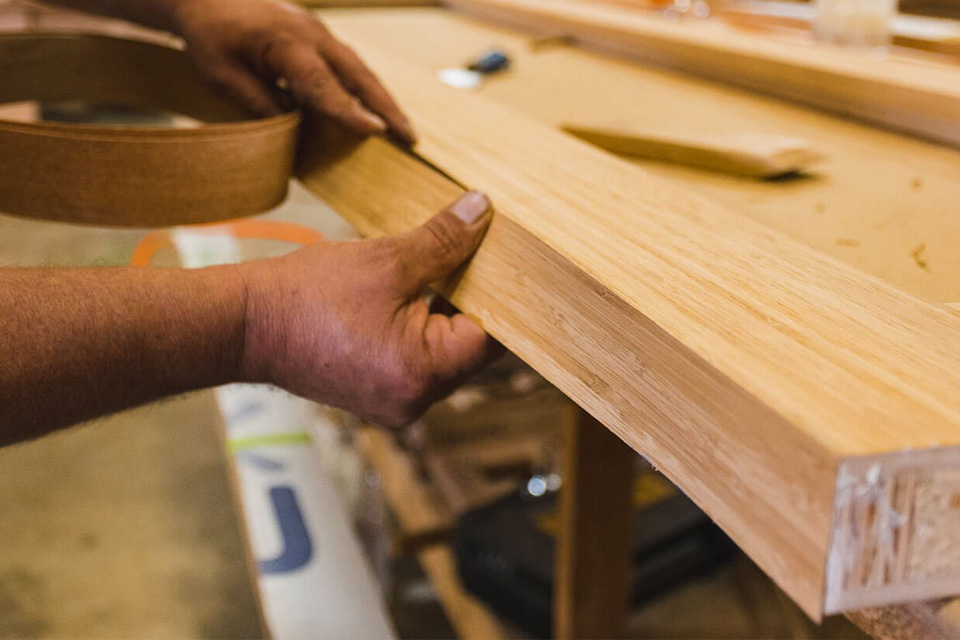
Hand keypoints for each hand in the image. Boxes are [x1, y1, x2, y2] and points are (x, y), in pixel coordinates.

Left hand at [175, 0, 414, 142]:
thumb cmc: (211, 37)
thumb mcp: (223, 77)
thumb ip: (260, 103)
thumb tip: (295, 130)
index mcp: (285, 42)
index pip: (322, 83)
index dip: (348, 110)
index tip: (375, 131)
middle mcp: (311, 34)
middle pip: (358, 74)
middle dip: (386, 107)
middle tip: (409, 139)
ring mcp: (319, 33)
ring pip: (360, 69)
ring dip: (383, 100)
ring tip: (403, 131)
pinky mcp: (319, 37)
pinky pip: (350, 65)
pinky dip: (367, 89)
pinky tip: (377, 110)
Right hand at [239, 192, 500, 426]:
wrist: (242, 326)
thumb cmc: (307, 297)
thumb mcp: (387, 260)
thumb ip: (443, 240)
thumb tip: (482, 211)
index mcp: (423, 375)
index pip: (492, 337)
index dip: (503, 294)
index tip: (508, 259)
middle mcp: (415, 401)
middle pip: (469, 347)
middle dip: (471, 297)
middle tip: (476, 253)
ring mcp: (395, 402)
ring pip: (442, 351)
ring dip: (443, 310)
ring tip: (439, 268)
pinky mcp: (377, 392)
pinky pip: (417, 358)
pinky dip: (419, 326)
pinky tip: (410, 292)